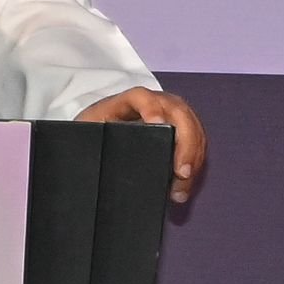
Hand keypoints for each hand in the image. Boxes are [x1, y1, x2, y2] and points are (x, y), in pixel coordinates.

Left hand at [75, 87, 206, 204]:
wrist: (102, 127)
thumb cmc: (93, 130)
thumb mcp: (88, 133)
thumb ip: (92, 138)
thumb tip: (96, 161)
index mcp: (126, 101)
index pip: (141, 97)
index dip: (152, 108)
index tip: (158, 124)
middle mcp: (153, 102)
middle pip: (178, 113)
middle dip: (185, 143)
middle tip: (181, 172)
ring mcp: (170, 113)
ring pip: (192, 128)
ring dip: (192, 158)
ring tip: (181, 186)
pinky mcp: (180, 127)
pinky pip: (196, 141)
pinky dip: (194, 163)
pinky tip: (185, 182)